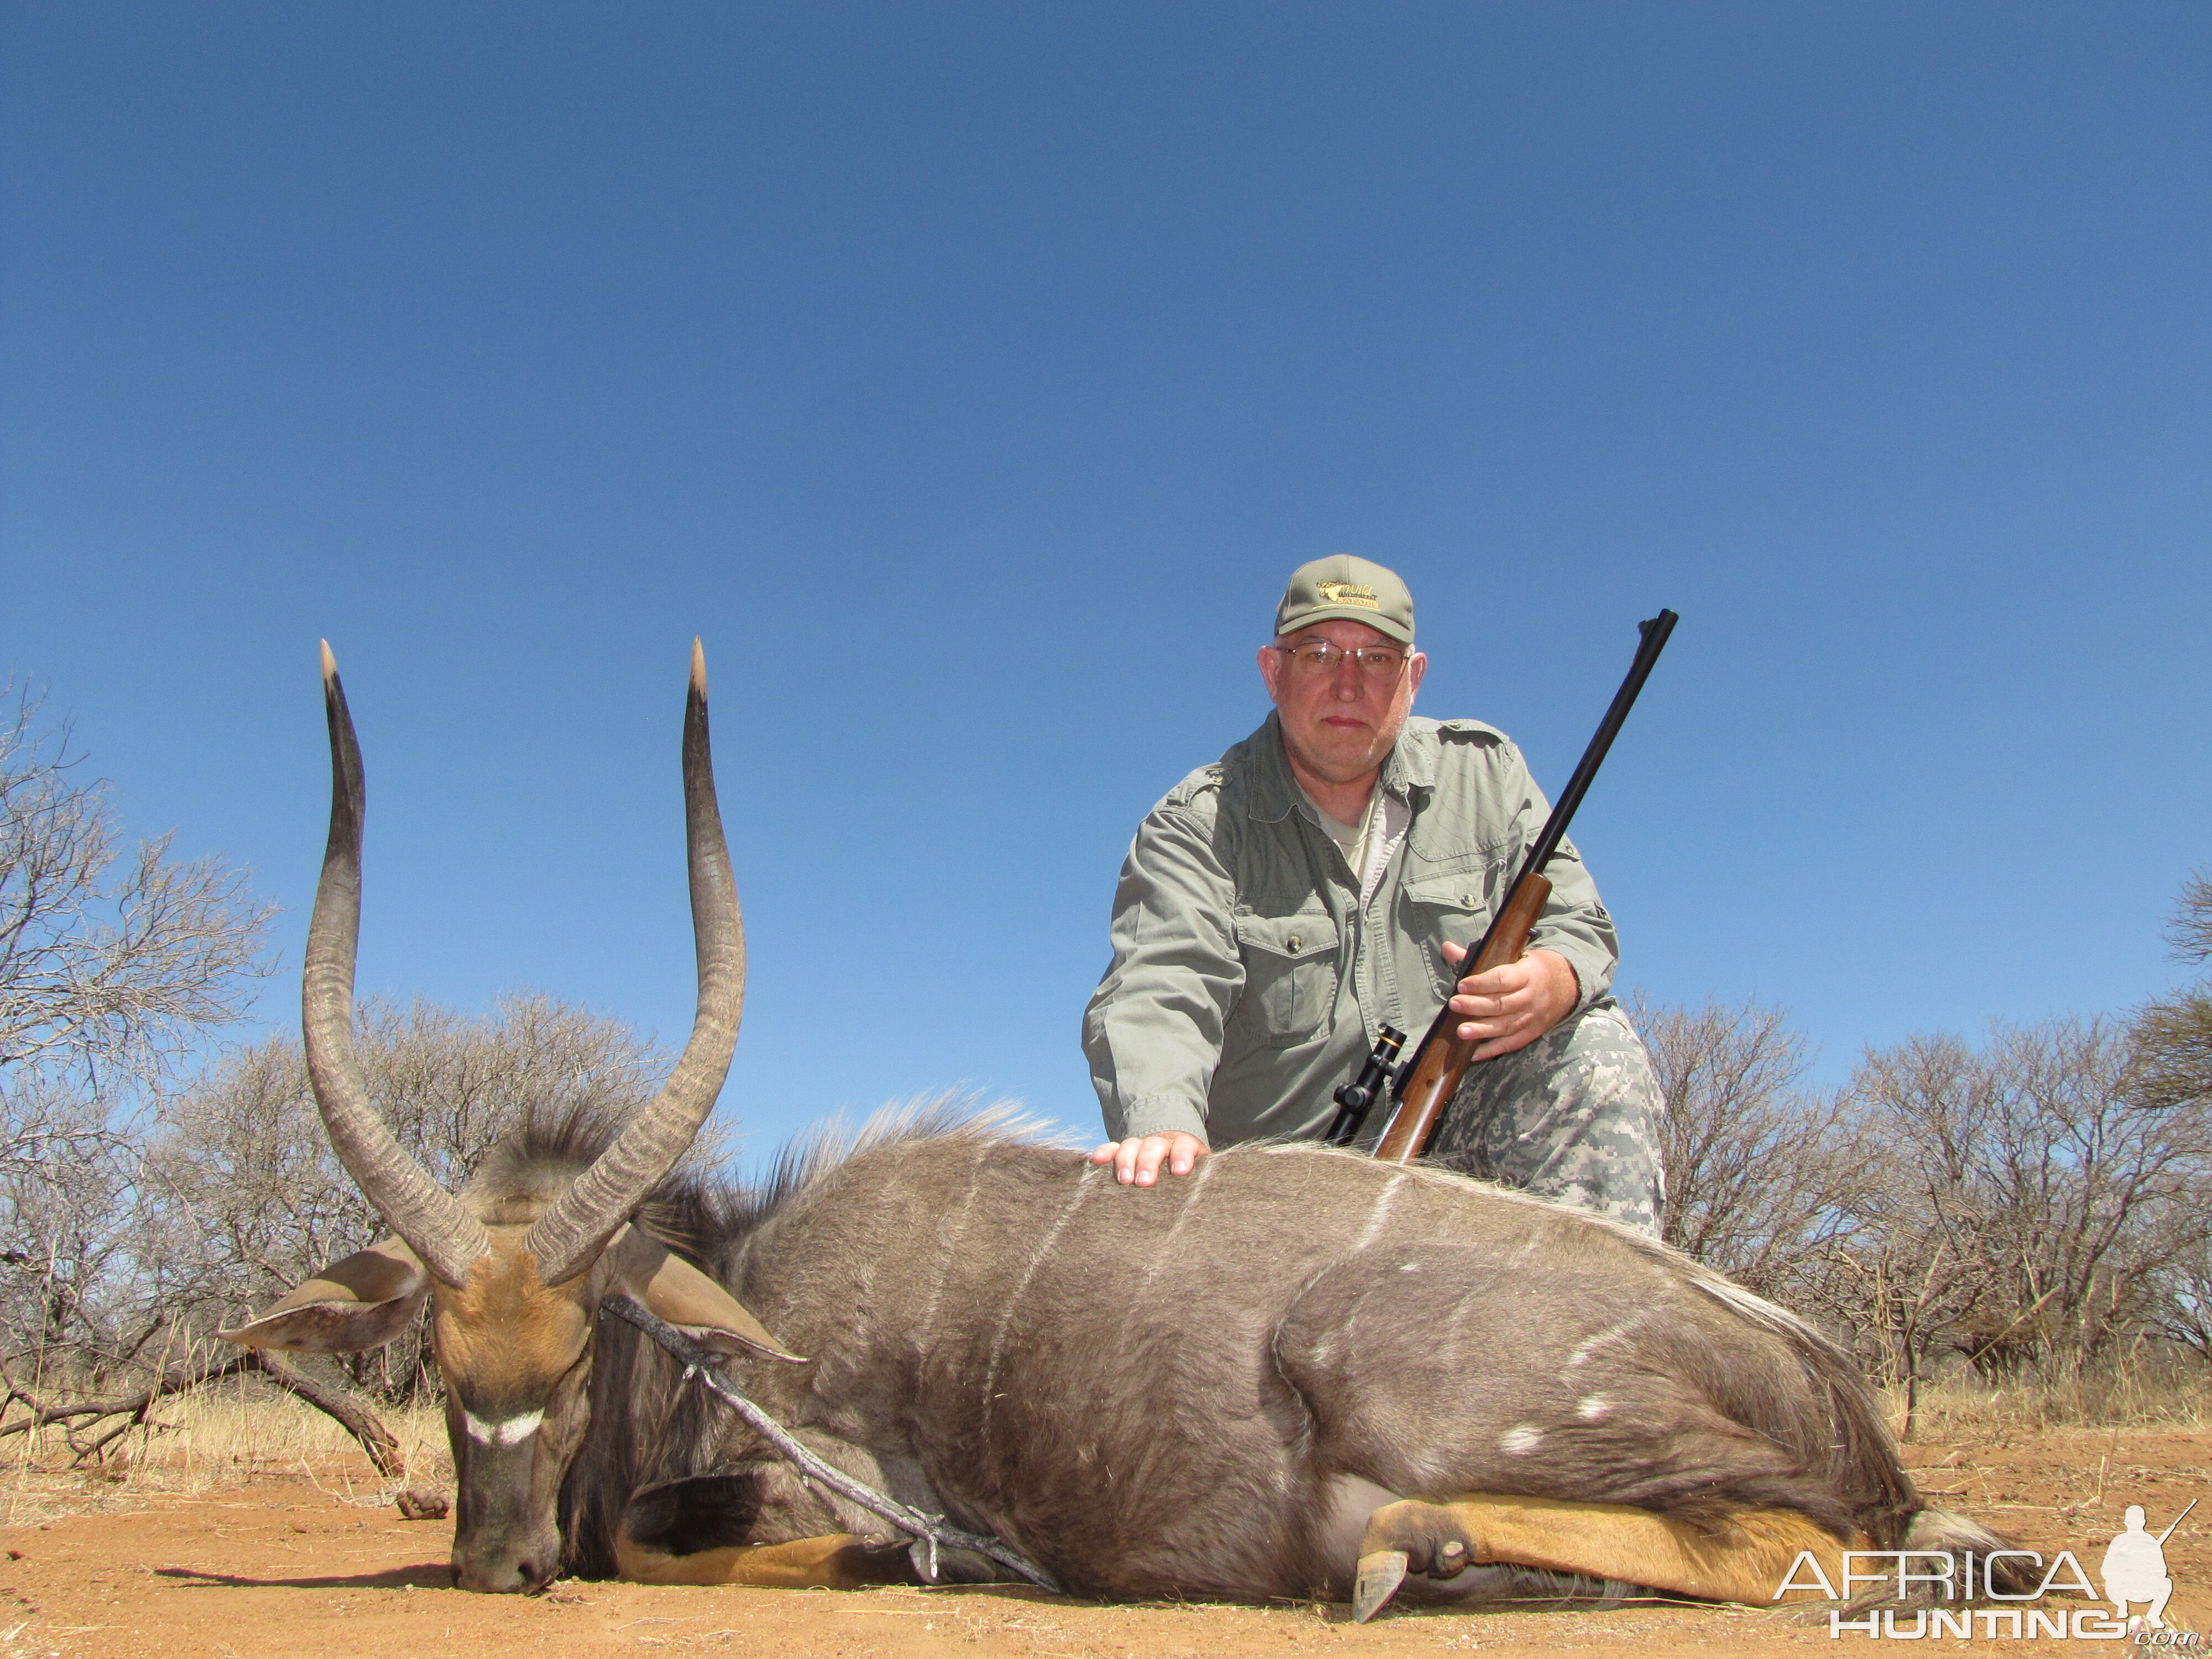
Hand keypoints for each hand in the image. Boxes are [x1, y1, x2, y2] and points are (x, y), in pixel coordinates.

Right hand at [1089, 1132, 1206, 1186]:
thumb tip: (1210, 1212)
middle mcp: (1161, 1144)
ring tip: (1124, 1180)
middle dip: (1148, 1162)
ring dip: (1126, 1160)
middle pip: (1154, 1146)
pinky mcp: (1122, 1152)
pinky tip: (1096, 1161)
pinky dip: (1104, 1153)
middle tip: (1145, 1182)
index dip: (1181, 1155)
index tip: (1179, 1171)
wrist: (1173, 1160)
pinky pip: (1112, 1148)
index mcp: (1184, 1147)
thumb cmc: (1189, 1179)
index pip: (1184, 1146)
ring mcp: (1140, 1146)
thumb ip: (1203, 1188)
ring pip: (1131, 1145)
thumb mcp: (1200, 1181)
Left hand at [1440, 944, 1577, 1060]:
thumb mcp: (1513, 956)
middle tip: (1454, 1004)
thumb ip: (1479, 956)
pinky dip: (1493, 1050)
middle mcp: (1531, 997)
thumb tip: (1448, 949)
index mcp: (1527, 974)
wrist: (1567, 984)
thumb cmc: (1532, 968)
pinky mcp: (1532, 1032)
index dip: (1481, 983)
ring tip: (1461, 1031)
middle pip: (1501, 1004)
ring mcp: (1533, 1017)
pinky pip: (1512, 1044)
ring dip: (1482, 1030)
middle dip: (1476, 1005)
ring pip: (1506, 1025)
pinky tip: (1475, 1054)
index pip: (1502, 979)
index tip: (1461, 985)